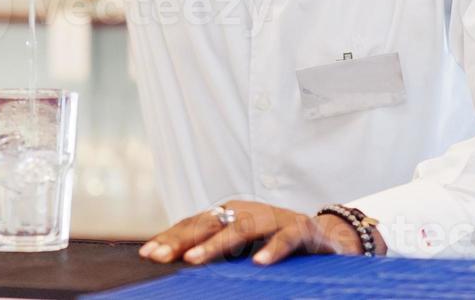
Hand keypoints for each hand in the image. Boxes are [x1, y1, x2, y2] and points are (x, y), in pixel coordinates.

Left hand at [137, 200, 368, 266]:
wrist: (326, 239)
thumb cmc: (276, 243)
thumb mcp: (243, 248)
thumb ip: (216, 252)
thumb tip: (177, 263)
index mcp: (231, 214)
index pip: (195, 224)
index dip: (171, 237)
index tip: (147, 253)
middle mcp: (249, 211)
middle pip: (211, 223)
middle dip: (184, 240)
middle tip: (161, 257)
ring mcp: (275, 218)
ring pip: (243, 228)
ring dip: (217, 245)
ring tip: (195, 260)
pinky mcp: (302, 229)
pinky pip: (286, 238)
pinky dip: (273, 250)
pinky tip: (258, 263)